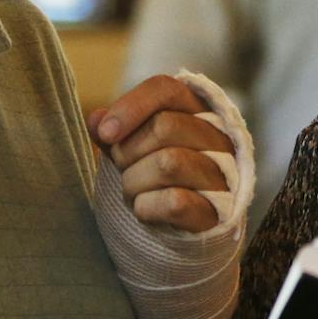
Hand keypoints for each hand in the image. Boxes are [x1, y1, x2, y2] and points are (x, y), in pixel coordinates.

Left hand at [87, 75, 231, 232]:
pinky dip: (147, 207)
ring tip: (135, 191)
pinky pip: (175, 201)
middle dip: (128, 152)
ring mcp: (222, 176)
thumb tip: (96, 120)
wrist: (186, 229)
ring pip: (169, 163)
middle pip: (165, 126)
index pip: (166, 90)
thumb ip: (115, 133)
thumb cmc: (157, 180)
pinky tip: (147, 211)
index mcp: (197, 112)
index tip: (105, 133)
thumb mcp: (133, 149)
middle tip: (124, 169)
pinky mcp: (217, 212)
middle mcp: (218, 138)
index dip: (131, 106)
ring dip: (134, 182)